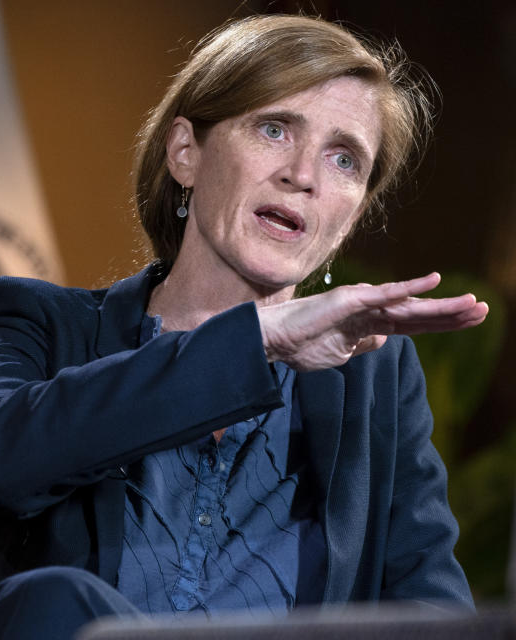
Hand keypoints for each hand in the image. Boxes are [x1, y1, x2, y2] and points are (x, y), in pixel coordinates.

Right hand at [256, 272, 488, 371]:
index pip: (415, 324)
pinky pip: (386, 293)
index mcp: (369, 325)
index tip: (471, 321)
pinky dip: (410, 287)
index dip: (444, 323)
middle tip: (485, 310)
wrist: (274, 342)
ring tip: (473, 304)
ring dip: (443, 305)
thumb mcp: (339, 353)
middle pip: (420, 314)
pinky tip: (434, 281)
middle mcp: (371, 311)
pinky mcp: (351, 300)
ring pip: (410, 305)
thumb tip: (381, 340)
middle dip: (453, 314)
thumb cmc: (299, 346)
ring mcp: (362, 303)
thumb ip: (361, 345)